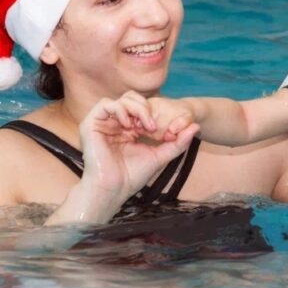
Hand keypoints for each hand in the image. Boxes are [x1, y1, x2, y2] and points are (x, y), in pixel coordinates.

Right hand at [78, 93, 199, 204]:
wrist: (113, 188)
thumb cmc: (133, 176)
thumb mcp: (162, 155)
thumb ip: (179, 142)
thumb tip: (197, 126)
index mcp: (128, 129)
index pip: (143, 108)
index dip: (153, 114)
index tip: (159, 130)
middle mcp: (115, 124)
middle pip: (132, 99)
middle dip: (146, 108)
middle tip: (151, 126)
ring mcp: (102, 123)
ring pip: (121, 99)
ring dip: (137, 108)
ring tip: (142, 127)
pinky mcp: (90, 124)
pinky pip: (105, 104)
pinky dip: (120, 110)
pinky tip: (128, 125)